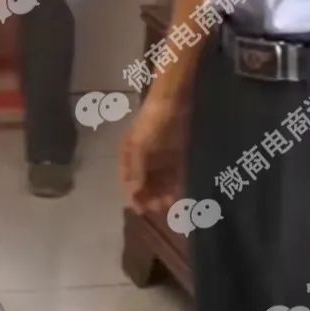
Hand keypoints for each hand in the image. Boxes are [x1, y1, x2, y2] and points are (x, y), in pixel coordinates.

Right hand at [120, 92, 186, 214]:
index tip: (142, 211)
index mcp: (129, 156)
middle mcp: (143, 159)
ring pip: (161, 182)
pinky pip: (175, 174)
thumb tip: (134, 192)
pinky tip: (181, 194)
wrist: (173, 99)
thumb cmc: (151, 120)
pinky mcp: (176, 155)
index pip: (129, 182)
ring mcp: (160, 157)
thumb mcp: (140, 144)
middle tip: (162, 207)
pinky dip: (176, 185)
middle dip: (152, 197)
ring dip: (165, 193)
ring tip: (173, 203)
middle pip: (146, 184)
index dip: (134, 197)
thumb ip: (137, 169)